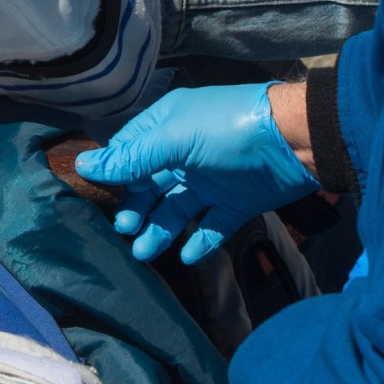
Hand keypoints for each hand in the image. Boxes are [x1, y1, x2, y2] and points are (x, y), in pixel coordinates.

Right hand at [73, 82, 316, 263]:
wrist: (298, 140)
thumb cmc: (228, 129)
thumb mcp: (174, 139)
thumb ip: (132, 159)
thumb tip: (86, 166)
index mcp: (168, 127)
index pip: (130, 151)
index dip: (114, 174)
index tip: (97, 199)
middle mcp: (185, 153)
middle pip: (151, 185)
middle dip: (137, 208)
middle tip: (127, 229)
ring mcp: (211, 180)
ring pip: (177, 209)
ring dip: (160, 229)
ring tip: (145, 252)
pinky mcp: (237, 203)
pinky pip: (212, 226)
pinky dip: (200, 242)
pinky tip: (187, 256)